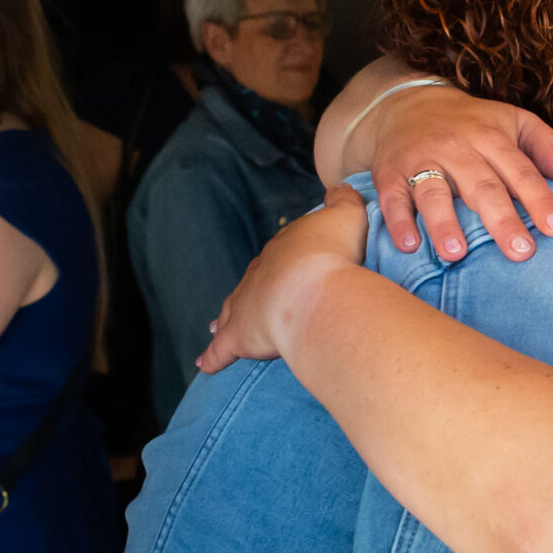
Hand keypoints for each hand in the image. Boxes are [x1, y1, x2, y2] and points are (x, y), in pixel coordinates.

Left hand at [197, 184, 370, 371]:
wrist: (313, 290)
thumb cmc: (332, 255)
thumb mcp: (347, 216)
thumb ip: (344, 200)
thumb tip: (341, 187)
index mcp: (285, 249)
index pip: (284, 253)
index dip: (290, 260)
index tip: (293, 265)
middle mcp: (259, 274)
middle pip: (255, 280)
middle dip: (256, 288)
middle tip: (257, 296)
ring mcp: (245, 306)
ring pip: (232, 310)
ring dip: (227, 318)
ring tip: (217, 325)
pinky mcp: (239, 337)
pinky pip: (221, 350)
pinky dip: (213, 356)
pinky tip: (205, 365)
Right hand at [370, 86, 552, 262]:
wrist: (408, 104)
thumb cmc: (472, 123)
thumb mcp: (512, 120)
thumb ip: (543, 142)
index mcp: (490, 138)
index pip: (519, 171)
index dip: (538, 199)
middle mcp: (456, 148)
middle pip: (481, 187)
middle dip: (502, 220)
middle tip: (521, 252)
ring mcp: (420, 160)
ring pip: (434, 192)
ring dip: (444, 223)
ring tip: (457, 254)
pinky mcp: (389, 173)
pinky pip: (392, 198)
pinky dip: (398, 222)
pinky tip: (409, 246)